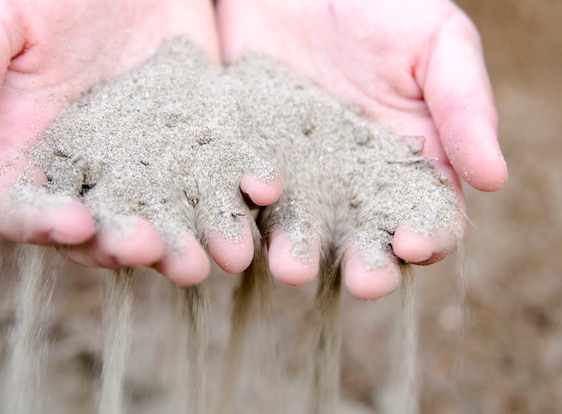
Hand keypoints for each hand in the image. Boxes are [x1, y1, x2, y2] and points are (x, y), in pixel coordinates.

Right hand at [0, 0, 278, 282]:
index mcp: (29, 150)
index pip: (20, 209)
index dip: (41, 224)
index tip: (75, 224)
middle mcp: (88, 169)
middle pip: (103, 226)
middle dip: (131, 244)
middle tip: (159, 254)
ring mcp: (145, 160)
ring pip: (167, 213)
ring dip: (196, 236)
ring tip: (224, 253)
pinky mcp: (195, 140)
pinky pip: (217, 172)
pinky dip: (241, 184)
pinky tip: (263, 190)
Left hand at [217, 0, 507, 297]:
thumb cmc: (380, 4)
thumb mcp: (435, 44)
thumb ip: (464, 108)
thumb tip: (494, 179)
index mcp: (410, 162)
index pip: (427, 216)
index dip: (426, 236)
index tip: (413, 244)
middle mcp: (355, 181)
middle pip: (364, 238)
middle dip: (366, 265)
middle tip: (360, 282)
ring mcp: (300, 175)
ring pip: (302, 229)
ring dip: (299, 254)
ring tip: (290, 268)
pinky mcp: (251, 161)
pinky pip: (245, 195)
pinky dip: (243, 214)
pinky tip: (240, 222)